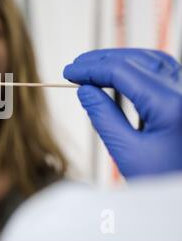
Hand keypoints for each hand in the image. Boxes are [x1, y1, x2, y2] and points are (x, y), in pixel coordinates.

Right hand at [64, 48, 181, 177]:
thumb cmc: (165, 181)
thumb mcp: (127, 152)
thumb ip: (103, 116)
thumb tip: (85, 90)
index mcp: (170, 105)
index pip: (122, 71)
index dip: (91, 69)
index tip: (69, 72)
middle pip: (138, 60)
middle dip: (103, 60)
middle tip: (76, 66)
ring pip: (152, 60)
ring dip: (120, 59)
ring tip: (93, 65)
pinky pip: (163, 70)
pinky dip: (137, 66)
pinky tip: (119, 71)